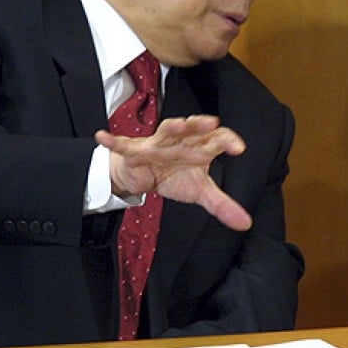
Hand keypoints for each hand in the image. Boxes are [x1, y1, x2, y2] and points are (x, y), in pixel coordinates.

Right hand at [94, 115, 251, 230]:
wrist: (142, 173)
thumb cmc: (174, 174)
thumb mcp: (199, 191)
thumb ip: (222, 205)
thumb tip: (245, 223)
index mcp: (199, 145)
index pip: (217, 138)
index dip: (227, 141)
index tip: (239, 148)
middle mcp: (181, 140)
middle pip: (193, 129)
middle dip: (201, 126)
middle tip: (213, 124)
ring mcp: (157, 144)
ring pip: (165, 133)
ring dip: (171, 128)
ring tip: (177, 125)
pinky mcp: (135, 151)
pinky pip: (122, 145)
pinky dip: (112, 141)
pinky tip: (102, 136)